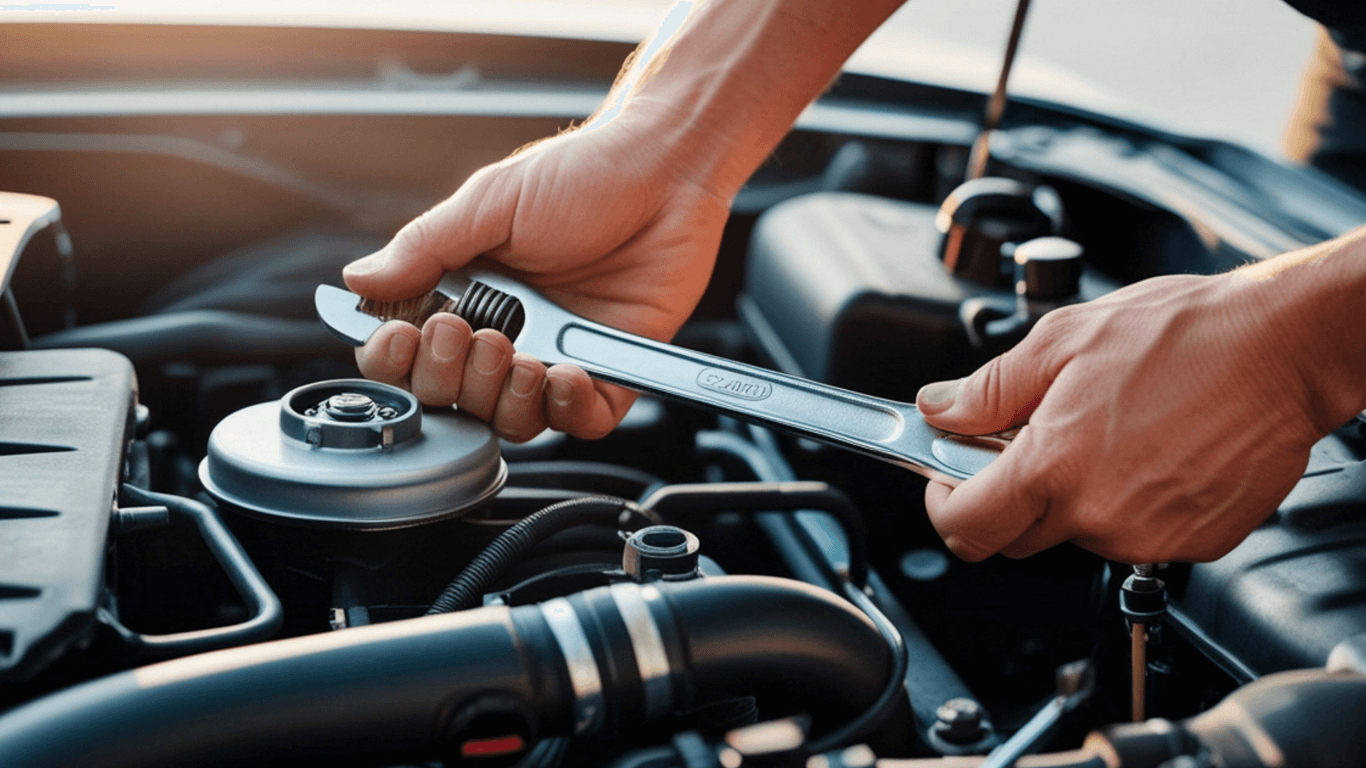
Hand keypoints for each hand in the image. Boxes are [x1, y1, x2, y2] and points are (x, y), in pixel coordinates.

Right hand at [343, 120, 729, 441]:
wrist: (666, 172)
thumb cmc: (587, 175)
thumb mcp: (491, 202)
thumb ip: (425, 248)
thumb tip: (359, 279)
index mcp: (467, 292)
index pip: (411, 351)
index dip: (397, 359)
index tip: (402, 339)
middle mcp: (508, 332)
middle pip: (454, 397)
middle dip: (453, 378)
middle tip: (476, 335)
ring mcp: (557, 355)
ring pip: (511, 421)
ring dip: (505, 400)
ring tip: (522, 359)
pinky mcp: (610, 372)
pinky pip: (580, 422)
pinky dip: (566, 411)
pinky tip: (566, 374)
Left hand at [915, 272, 1327, 563]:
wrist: (1284, 347)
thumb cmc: (1187, 334)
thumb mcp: (1062, 340)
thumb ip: (988, 388)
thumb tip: (939, 408)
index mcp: (1053, 469)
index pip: (966, 529)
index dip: (944, 504)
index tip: (946, 482)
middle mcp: (1098, 516)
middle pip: (1017, 537)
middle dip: (1008, 497)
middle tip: (1029, 441)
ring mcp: (1149, 537)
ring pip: (1079, 535)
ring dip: (1075, 496)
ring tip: (1107, 432)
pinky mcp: (1196, 542)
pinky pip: (1137, 535)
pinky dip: (1129, 502)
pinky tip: (1149, 451)